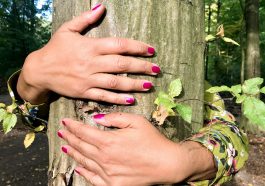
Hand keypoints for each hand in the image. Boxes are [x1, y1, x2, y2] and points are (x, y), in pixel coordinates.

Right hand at [17, 4, 159, 103]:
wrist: (39, 70)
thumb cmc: (55, 49)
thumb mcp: (67, 29)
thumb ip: (85, 19)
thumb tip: (101, 7)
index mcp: (90, 46)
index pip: (119, 45)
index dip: (137, 47)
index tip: (151, 50)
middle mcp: (92, 63)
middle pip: (122, 64)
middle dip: (142, 67)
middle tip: (157, 69)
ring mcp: (88, 79)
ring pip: (116, 82)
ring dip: (134, 84)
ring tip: (149, 85)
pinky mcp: (84, 92)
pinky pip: (104, 96)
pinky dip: (118, 98)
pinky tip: (131, 99)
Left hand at [58, 113, 215, 185]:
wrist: (167, 164)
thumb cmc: (153, 141)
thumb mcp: (136, 121)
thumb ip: (114, 118)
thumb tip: (97, 118)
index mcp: (108, 141)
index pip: (83, 132)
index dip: (72, 126)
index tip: (65, 121)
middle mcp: (104, 158)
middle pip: (81, 146)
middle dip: (69, 138)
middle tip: (61, 132)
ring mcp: (107, 173)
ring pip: (84, 161)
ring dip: (73, 153)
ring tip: (65, 146)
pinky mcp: (113, 184)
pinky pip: (93, 178)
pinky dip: (83, 172)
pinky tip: (78, 167)